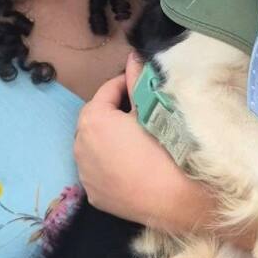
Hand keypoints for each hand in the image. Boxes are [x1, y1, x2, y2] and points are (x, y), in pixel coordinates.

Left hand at [74, 53, 197, 228]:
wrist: (177, 200)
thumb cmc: (166, 149)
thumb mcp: (154, 109)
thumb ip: (138, 80)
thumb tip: (134, 57)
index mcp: (93, 120)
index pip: (107, 91)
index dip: (125, 85)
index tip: (140, 85)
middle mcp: (80, 146)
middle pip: (96, 120)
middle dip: (113, 114)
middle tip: (140, 114)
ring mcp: (85, 174)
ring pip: (94, 147)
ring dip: (109, 140)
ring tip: (135, 141)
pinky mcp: (94, 196)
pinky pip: (99, 172)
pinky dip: (109, 165)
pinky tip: (131, 168)